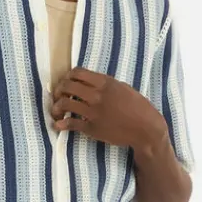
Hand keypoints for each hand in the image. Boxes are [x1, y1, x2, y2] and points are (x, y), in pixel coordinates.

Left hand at [51, 67, 167, 151]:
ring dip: (56, 107)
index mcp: (104, 82)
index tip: (66, 84)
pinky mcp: (91, 128)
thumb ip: (105, 84)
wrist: (145, 129)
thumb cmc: (138, 107)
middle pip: (66, 86)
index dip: (67, 77)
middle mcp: (96, 95)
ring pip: (64, 104)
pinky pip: (69, 124)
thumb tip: (90, 83)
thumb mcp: (122, 88)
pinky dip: (60, 124)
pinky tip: (58, 125)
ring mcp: (93, 112)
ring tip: (56, 112)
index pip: (76, 72)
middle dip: (58, 91)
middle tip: (58, 97)